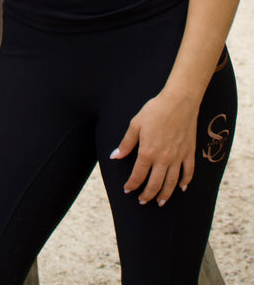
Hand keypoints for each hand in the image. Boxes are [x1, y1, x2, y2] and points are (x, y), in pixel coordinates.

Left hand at [110, 91, 197, 205]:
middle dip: (147, 195)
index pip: (138, 175)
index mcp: (148, 152)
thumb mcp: (135, 124)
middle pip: (155, 184)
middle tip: (143, 201)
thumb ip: (126, 143)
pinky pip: (188, 172)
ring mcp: (178, 157)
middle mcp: (164, 159)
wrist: (178, 102)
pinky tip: (182, 188)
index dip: (132, 185)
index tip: (127, 189)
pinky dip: (185, 182)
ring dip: (165, 195)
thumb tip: (115, 156)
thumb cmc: (155, 110)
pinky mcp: (189, 153)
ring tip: (160, 202)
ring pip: (171, 183)